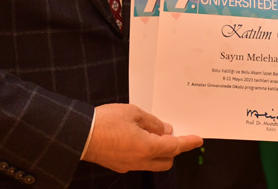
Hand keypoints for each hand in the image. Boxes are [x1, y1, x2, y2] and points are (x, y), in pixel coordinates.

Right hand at [82, 103, 202, 171]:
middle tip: (171, 133)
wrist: (80, 135)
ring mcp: (129, 165)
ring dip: (159, 151)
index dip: (188, 143)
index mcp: (146, 147)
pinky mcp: (119, 165)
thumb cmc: (104, 122)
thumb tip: (165, 130)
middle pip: (166, 160)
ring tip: (153, 133)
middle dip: (173, 149)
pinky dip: (145, 152)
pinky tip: (139, 138)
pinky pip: (140, 161)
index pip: (174, 146)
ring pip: (153, 163)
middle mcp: (140, 160)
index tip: (198, 140)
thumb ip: (153, 122)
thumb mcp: (133, 113)